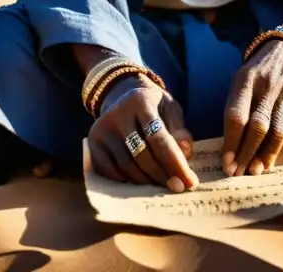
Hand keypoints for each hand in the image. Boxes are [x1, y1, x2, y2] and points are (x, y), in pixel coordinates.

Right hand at [87, 74, 197, 192]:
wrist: (123, 95)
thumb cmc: (154, 106)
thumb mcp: (171, 109)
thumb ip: (180, 129)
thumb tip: (185, 153)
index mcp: (140, 100)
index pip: (159, 138)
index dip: (175, 163)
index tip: (189, 182)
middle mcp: (118, 113)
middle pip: (142, 154)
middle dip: (162, 175)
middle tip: (178, 187)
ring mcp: (102, 128)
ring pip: (126, 166)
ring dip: (146, 181)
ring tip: (161, 184)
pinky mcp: (92, 141)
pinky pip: (110, 170)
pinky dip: (126, 180)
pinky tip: (140, 181)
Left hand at [221, 40, 282, 176]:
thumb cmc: (258, 70)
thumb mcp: (240, 78)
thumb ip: (235, 106)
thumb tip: (229, 145)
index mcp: (247, 79)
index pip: (237, 116)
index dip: (231, 143)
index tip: (226, 164)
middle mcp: (269, 85)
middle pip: (258, 126)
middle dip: (247, 153)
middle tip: (240, 173)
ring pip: (279, 130)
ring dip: (267, 154)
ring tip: (258, 169)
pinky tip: (278, 156)